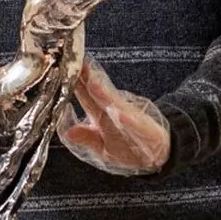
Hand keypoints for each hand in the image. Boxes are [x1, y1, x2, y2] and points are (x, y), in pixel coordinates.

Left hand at [57, 57, 170, 175]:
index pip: (85, 96)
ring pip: (115, 104)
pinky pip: (134, 125)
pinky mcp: (143, 129)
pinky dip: (127, 120)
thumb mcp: (103, 146)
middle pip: (98, 93)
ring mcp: (129, 118)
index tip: (63, 72)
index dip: (75, 84)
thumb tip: (68, 133)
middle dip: (88, 79)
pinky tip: (120, 116)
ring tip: (93, 83)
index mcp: (101, 115)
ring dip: (104, 93)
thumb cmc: (127, 147)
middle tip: (77, 64)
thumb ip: (87, 138)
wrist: (157, 154)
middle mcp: (113, 112)